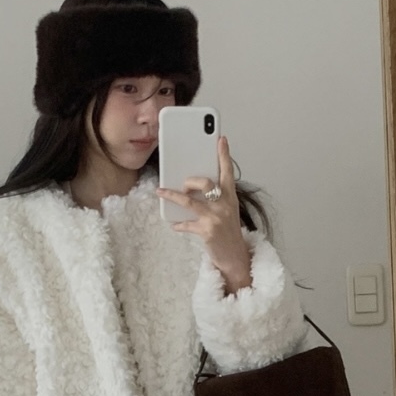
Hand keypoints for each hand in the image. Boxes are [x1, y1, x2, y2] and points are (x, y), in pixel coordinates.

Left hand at [157, 135, 251, 290]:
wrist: (234, 256)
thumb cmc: (228, 230)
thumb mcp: (227, 209)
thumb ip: (216, 195)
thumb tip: (193, 183)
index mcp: (230, 196)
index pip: (228, 171)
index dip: (224, 154)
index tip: (220, 139)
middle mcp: (224, 204)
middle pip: (204, 183)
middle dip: (189, 181)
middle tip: (183, 184)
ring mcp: (215, 218)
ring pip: (189, 201)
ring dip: (172, 195)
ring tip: (161, 192)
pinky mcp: (206, 231)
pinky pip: (186, 224)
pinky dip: (178, 224)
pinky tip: (174, 224)